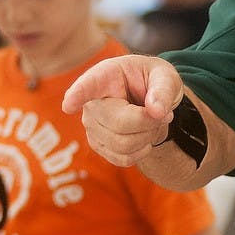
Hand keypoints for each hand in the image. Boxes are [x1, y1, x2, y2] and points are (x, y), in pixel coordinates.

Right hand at [61, 54, 183, 166]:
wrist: (151, 101)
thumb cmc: (154, 81)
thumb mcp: (165, 76)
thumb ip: (163, 90)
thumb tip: (157, 112)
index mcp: (105, 76)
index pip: (87, 87)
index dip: (77, 96)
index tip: (69, 105)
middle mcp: (91, 103)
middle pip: (118, 123)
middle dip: (149, 121)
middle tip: (162, 112)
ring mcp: (92, 126)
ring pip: (123, 144)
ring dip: (149, 136)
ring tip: (153, 121)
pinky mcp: (98, 145)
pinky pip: (124, 158)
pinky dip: (143, 150)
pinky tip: (145, 134)